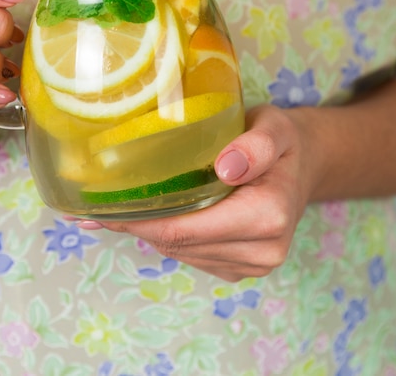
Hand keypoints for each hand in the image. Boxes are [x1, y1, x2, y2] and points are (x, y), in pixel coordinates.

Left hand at [90, 105, 314, 281]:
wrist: (301, 166)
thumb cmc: (283, 142)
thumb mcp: (276, 128)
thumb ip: (256, 146)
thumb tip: (226, 168)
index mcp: (268, 217)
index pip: (187, 229)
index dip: (142, 221)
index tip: (103, 209)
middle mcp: (262, 251)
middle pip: (179, 244)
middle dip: (135, 227)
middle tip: (94, 208)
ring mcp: (250, 264)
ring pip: (181, 252)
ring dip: (147, 233)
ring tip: (114, 210)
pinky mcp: (238, 266)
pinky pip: (191, 254)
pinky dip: (166, 236)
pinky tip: (148, 216)